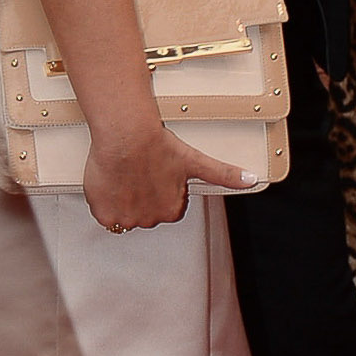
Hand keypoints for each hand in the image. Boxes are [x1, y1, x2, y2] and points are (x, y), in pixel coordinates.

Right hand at [81, 120, 248, 231]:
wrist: (127, 136)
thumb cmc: (159, 146)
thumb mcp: (198, 161)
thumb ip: (224, 175)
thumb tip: (251, 180)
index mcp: (172, 211)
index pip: (165, 206)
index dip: (158, 188)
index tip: (155, 173)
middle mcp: (151, 219)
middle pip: (144, 211)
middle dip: (140, 195)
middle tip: (138, 172)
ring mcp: (127, 218)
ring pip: (124, 213)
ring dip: (122, 199)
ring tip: (124, 175)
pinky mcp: (106, 214)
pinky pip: (105, 215)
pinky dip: (105, 202)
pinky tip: (111, 183)